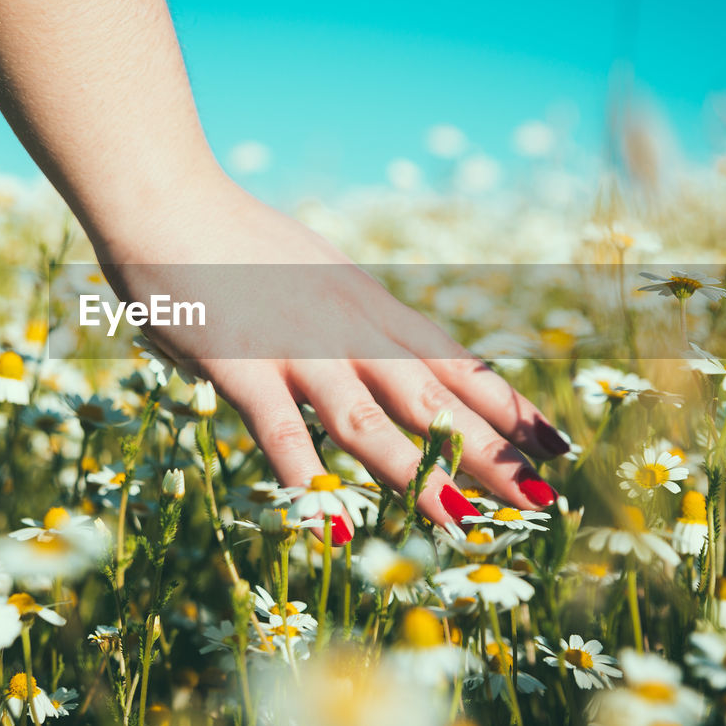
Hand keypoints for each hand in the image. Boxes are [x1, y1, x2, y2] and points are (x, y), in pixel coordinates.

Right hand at [92, 174, 567, 539]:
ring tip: (461, 522)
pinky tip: (331, 524)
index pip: (455, 363)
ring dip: (415, 473)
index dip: (510, 406)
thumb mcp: (318, 272)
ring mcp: (296, 346)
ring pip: (368, 418)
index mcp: (370, 306)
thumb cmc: (236, 241)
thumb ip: (351, 317)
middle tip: (539, 500)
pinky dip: (305, 480)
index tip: (557, 446)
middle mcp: (348, 327)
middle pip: (431, 397)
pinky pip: (278, 430)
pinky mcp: (241, 363)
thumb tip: (380, 355)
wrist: (168, 200)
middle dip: (488, 451)